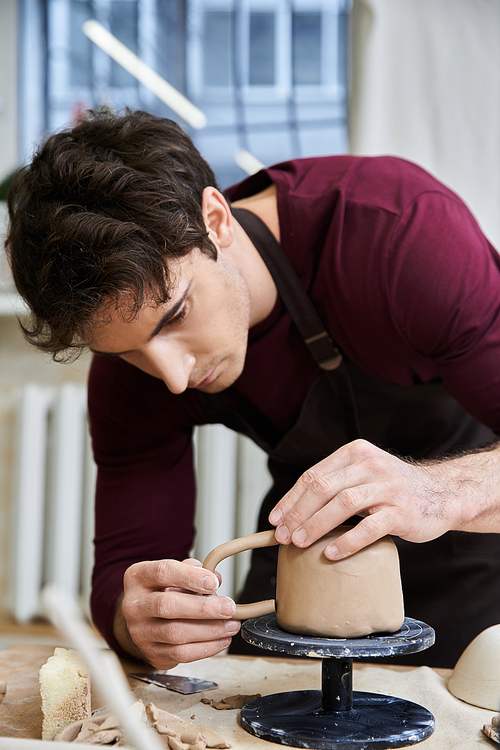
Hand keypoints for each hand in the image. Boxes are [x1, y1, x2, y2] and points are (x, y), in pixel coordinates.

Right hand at [116, 558, 239, 668]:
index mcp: (138, 577)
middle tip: (228, 608)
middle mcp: (133, 604)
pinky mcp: (150, 652)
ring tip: (231, 625)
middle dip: (203, 607)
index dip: (190, 576)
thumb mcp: (174, 574)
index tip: (214, 582)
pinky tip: (222, 640)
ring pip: (175, 633)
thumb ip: (194, 571)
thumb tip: (216, 578)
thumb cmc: (162, 591)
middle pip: (167, 605)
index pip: (163, 572)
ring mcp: (139, 631)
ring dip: (209, 630)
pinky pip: (180, 654)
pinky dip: (205, 648)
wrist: (145, 620)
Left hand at [268, 438, 496, 559]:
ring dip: (316, 524)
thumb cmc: (394, 489)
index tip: (275, 520)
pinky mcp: (402, 511)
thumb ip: (337, 483)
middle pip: (323, 487)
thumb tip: (294, 511)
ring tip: (299, 543)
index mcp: (355, 453)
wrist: (442, 494)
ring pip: (342, 504)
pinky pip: (369, 527)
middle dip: (297, 513)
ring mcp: (387, 487)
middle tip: (283, 536)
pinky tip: (330, 553)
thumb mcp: (365, 474)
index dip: (291, 499)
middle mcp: (370, 465)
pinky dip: (346, 541)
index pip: (313, 475)